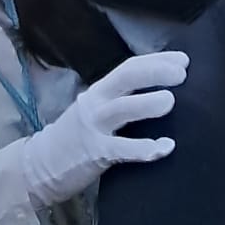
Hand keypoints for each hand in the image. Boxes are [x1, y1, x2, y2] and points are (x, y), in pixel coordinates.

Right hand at [20, 51, 188, 208]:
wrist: (42, 164)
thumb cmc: (75, 138)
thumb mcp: (95, 111)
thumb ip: (119, 102)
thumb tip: (156, 94)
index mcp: (99, 91)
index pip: (129, 67)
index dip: (156, 60)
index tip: (183, 59)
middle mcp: (96, 102)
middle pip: (126, 78)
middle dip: (154, 71)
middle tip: (182, 72)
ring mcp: (94, 126)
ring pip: (122, 109)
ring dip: (147, 103)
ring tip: (171, 100)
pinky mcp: (95, 152)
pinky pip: (124, 150)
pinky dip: (146, 148)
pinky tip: (167, 147)